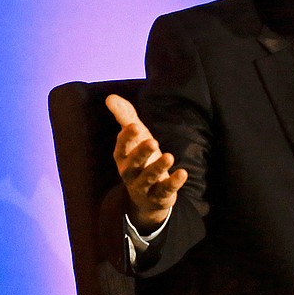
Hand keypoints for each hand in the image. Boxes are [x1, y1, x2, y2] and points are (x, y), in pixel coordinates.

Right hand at [106, 94, 187, 233]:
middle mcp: (130, 172)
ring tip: (169, 156)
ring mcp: (144, 186)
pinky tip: (183, 173)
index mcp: (123, 157)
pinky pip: (165, 190)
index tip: (133, 126)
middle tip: (152, 141)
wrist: (147, 197)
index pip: (122, 147)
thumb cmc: (140, 159)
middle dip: (142, 153)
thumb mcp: (135, 137)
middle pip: (134, 163)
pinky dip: (173, 182)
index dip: (126, 138)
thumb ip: (124, 117)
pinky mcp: (159, 196)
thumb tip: (110, 97)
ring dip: (158, 167)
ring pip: (149, 177)